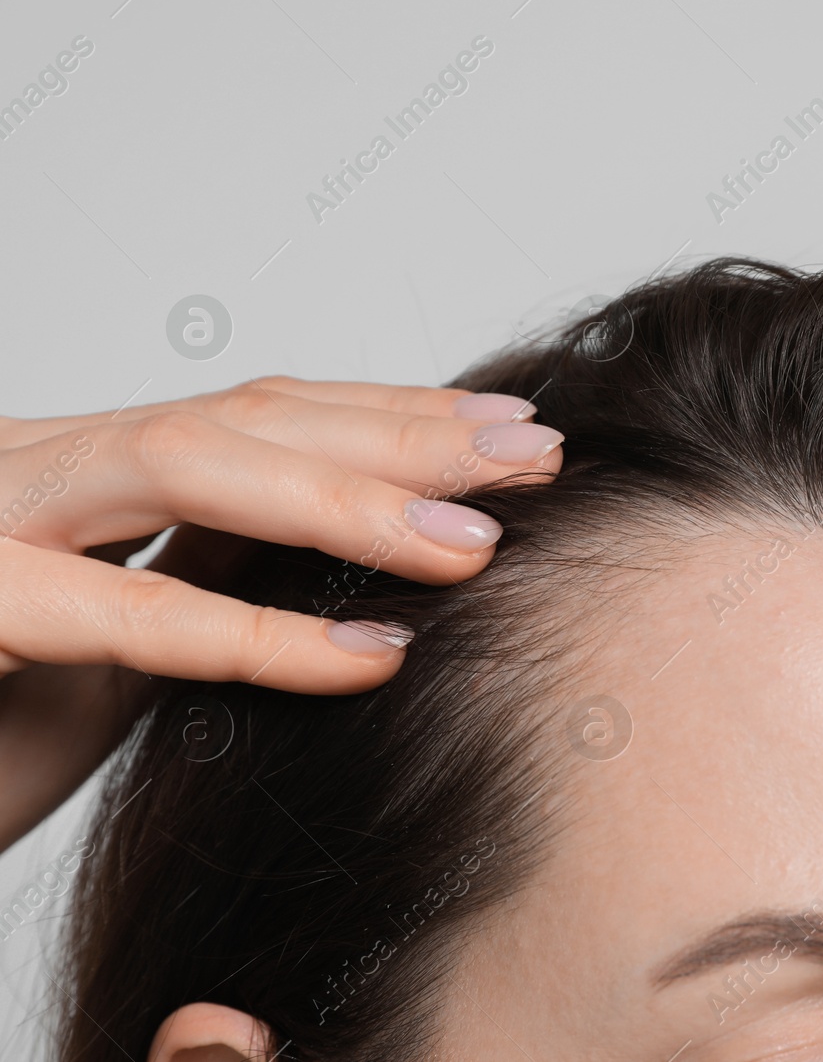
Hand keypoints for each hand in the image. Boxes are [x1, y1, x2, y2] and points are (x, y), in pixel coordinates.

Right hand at [0, 377, 561, 850]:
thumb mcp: (127, 645)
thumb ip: (219, 579)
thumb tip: (368, 569)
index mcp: (86, 469)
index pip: (261, 409)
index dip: (392, 411)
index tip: (515, 434)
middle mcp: (35, 469)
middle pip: (241, 416)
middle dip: (396, 433)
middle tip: (534, 462)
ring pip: (175, 466)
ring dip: (341, 499)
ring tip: (472, 544)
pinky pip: (111, 615)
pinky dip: (248, 634)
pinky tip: (367, 652)